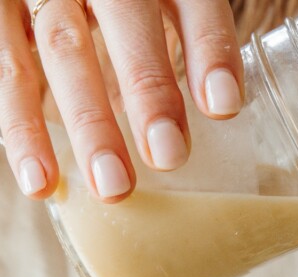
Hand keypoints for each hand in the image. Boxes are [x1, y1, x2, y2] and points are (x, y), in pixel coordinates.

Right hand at [0, 0, 242, 200]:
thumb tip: (220, 114)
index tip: (223, 106)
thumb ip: (191, 47)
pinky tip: (42, 182)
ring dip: (90, 122)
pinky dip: (21, 129)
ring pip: (62, 47)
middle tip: (169, 156)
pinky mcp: (0, 14)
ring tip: (113, 186)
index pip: (192, 1)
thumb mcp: (166, 12)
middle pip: (125, 17)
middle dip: (149, 89)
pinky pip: (6, 68)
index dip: (209, 49)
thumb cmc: (131, 12)